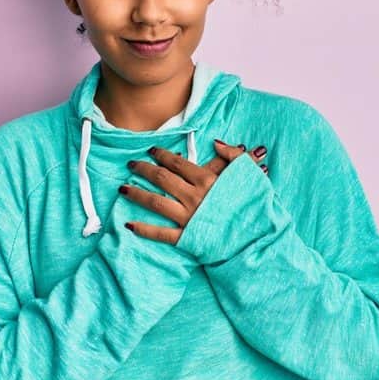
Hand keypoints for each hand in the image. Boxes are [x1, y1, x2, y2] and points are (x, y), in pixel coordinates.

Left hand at [119, 139, 268, 245]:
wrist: (256, 237)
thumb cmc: (253, 204)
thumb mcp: (248, 174)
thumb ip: (233, 155)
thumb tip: (216, 142)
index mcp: (206, 180)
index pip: (178, 162)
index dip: (162, 155)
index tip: (151, 151)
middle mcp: (193, 196)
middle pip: (162, 178)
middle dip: (144, 169)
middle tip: (131, 164)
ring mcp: (188, 218)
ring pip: (155, 202)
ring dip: (137, 194)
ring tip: (122, 188)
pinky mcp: (186, 237)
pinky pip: (161, 233)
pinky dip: (144, 229)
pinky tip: (129, 224)